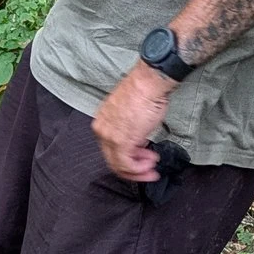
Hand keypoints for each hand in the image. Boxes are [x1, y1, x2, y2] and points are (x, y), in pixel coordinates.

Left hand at [92, 64, 174, 180]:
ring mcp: (110, 137)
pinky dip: (139, 169)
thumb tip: (138, 144)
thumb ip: (131, 131)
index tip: (141, 161)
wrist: (148, 83)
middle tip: (148, 170)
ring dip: (137, 170)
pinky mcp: (121, 142)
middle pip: (113, 160)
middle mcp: (102, 130)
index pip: (110, 149)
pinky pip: (127, 165)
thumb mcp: (131, 114)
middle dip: (133, 168)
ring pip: (119, 165)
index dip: (127, 159)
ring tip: (151, 166)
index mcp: (102, 122)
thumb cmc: (144, 92)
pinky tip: (150, 164)